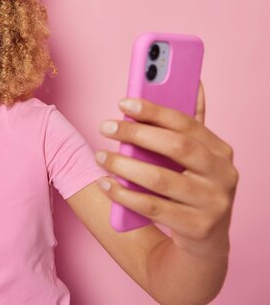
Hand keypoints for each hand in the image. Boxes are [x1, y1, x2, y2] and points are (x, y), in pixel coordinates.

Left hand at [95, 81, 238, 256]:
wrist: (203, 241)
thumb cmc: (192, 188)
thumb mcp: (195, 158)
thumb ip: (190, 125)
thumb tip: (193, 82)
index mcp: (220, 151)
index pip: (186, 123)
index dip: (154, 111)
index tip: (124, 102)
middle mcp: (223, 175)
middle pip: (176, 147)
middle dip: (136, 134)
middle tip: (105, 126)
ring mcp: (213, 203)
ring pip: (160, 179)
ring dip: (123, 165)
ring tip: (99, 156)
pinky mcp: (196, 227)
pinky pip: (151, 207)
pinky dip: (124, 194)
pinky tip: (105, 184)